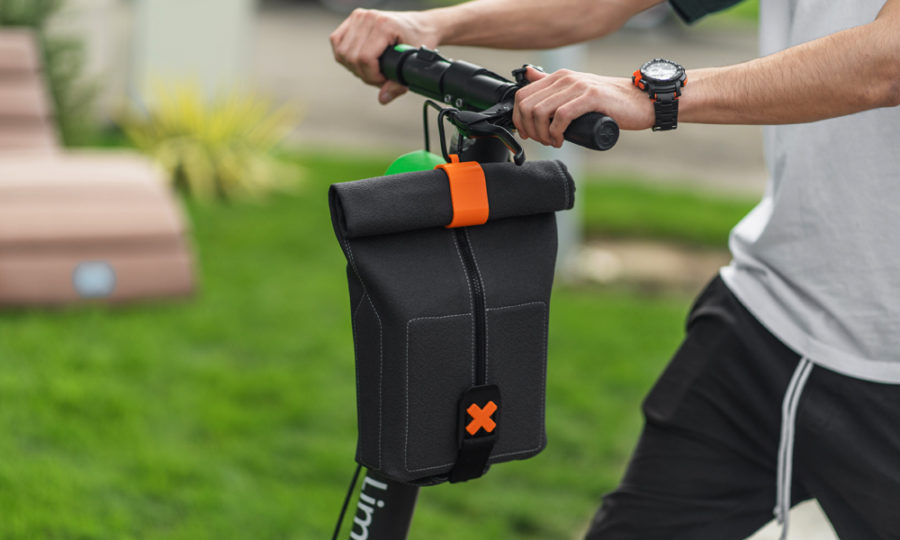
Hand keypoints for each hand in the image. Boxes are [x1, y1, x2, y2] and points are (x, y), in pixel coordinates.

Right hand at [330, 9, 439, 103]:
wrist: (420, 25)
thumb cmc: (419, 40)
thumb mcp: (412, 64)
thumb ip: (397, 84)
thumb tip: (383, 98)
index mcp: (383, 25)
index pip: (364, 58)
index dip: (372, 76)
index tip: (384, 80)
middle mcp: (368, 18)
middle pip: (351, 58)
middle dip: (365, 74)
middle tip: (379, 76)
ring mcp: (358, 17)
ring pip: (342, 52)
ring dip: (354, 67)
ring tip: (371, 68)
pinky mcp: (352, 19)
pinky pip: (337, 42)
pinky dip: (345, 55)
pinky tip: (359, 59)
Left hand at [513, 67, 654, 146]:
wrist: (638, 101)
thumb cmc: (607, 101)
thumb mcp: (575, 89)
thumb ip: (552, 82)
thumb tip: (528, 74)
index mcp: (558, 76)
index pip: (522, 95)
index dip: (518, 118)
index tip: (527, 133)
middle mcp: (565, 78)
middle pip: (528, 106)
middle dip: (529, 129)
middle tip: (542, 141)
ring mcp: (578, 86)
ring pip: (541, 112)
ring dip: (541, 134)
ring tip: (552, 142)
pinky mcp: (591, 97)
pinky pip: (561, 116)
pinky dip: (556, 132)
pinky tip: (560, 140)